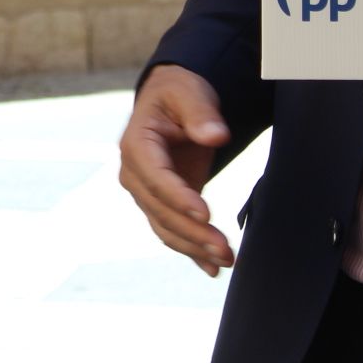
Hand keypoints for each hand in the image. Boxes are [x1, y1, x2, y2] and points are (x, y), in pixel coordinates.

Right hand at [118, 64, 234, 275]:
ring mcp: (146, 191)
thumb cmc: (180, 94)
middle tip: (225, 247)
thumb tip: (215, 136)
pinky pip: (171, 231)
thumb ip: (201, 113)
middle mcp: (134, 172)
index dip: (178, 197)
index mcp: (136, 144)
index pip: (155, 176)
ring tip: (227, 260)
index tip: (206, 214)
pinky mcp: (161, 202)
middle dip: (191, 231)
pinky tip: (211, 269)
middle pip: (159, 209)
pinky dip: (190, 251)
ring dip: (193, 247)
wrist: (173, 103)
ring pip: (164, 226)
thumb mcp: (190, 93)